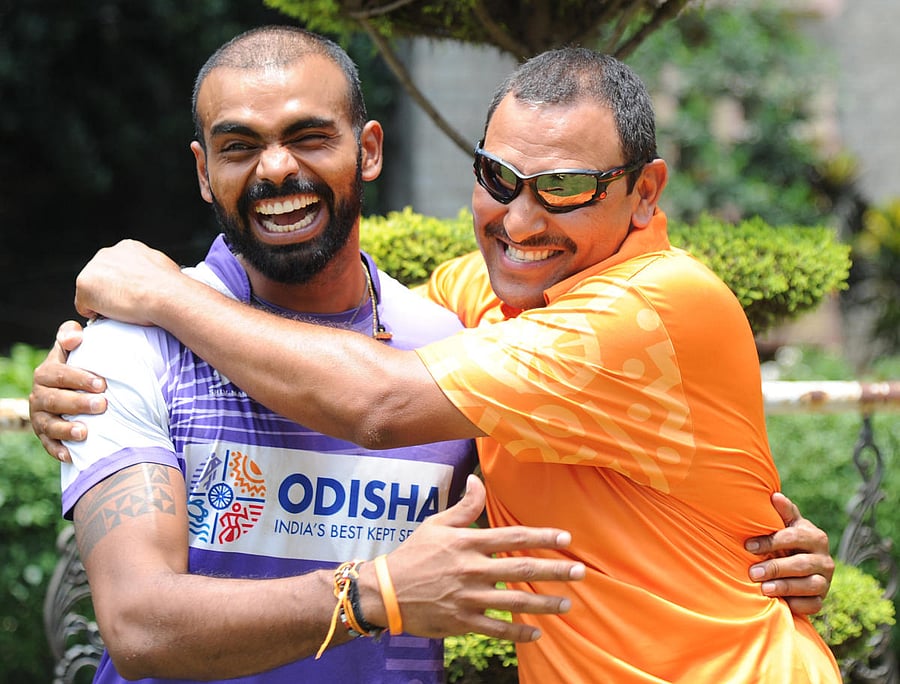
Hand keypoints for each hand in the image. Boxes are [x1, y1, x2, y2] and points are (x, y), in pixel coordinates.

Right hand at [29, 321, 106, 462]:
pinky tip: (71, 456)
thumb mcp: (72, 349)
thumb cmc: (78, 366)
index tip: (102, 383)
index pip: (59, 374)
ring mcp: (40, 417)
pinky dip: (58, 451)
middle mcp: (39, 395)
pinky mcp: (44, 435)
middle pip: (55, 400)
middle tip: (102, 404)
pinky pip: (48, 445)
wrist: (71, 389)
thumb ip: (70, 336)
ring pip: (50, 425)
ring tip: (86, 433)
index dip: (79, 378)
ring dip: (67, 430)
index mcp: (46, 373)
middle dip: (78, 403)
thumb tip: (75, 337)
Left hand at [75, 239, 181, 322]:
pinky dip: (97, 314)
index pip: (118, 269)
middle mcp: (107, 253)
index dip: (125, 285)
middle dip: (112, 292)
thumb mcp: (165, 270)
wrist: (166, 295)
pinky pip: (85, 307)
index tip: (135, 296)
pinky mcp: (84, 285)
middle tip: (130, 305)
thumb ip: (151, 271)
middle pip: (101, 278)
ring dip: (105, 302)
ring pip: (92, 292)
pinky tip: (115, 315)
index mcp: (128, 247)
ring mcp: (93, 268)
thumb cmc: (172, 288)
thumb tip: (155, 281)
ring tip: (125, 310)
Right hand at [366, 475, 583, 641]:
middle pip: (521, 568)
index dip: (542, 536)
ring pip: (515, 602)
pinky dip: (518, 633)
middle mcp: (472, 569)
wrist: (384, 591)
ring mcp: (468, 598)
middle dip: (554, 570)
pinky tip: (537, 634)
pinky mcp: (461, 622)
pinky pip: (496, 629)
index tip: (566, 538)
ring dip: (544, 603)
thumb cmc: (412, 554)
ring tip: (567, 604)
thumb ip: (464, 507)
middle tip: (580, 572)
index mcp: (468, 543)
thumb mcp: (436, 524)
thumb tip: (478, 481)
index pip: (513, 536)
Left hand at [745, 492, 832, 614]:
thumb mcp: (787, 526)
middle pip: (801, 564)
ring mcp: (826, 580)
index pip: (794, 537)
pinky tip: (782, 603)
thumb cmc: (787, 542)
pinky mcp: (822, 599)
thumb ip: (784, 512)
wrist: (800, 569)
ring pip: (810, 585)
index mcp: (815, 537)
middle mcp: (825, 559)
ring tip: (763, 589)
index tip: (748, 546)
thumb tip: (775, 496)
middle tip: (752, 573)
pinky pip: (814, 605)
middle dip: (775, 568)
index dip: (771, 542)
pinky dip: (798, 604)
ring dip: (785, 587)